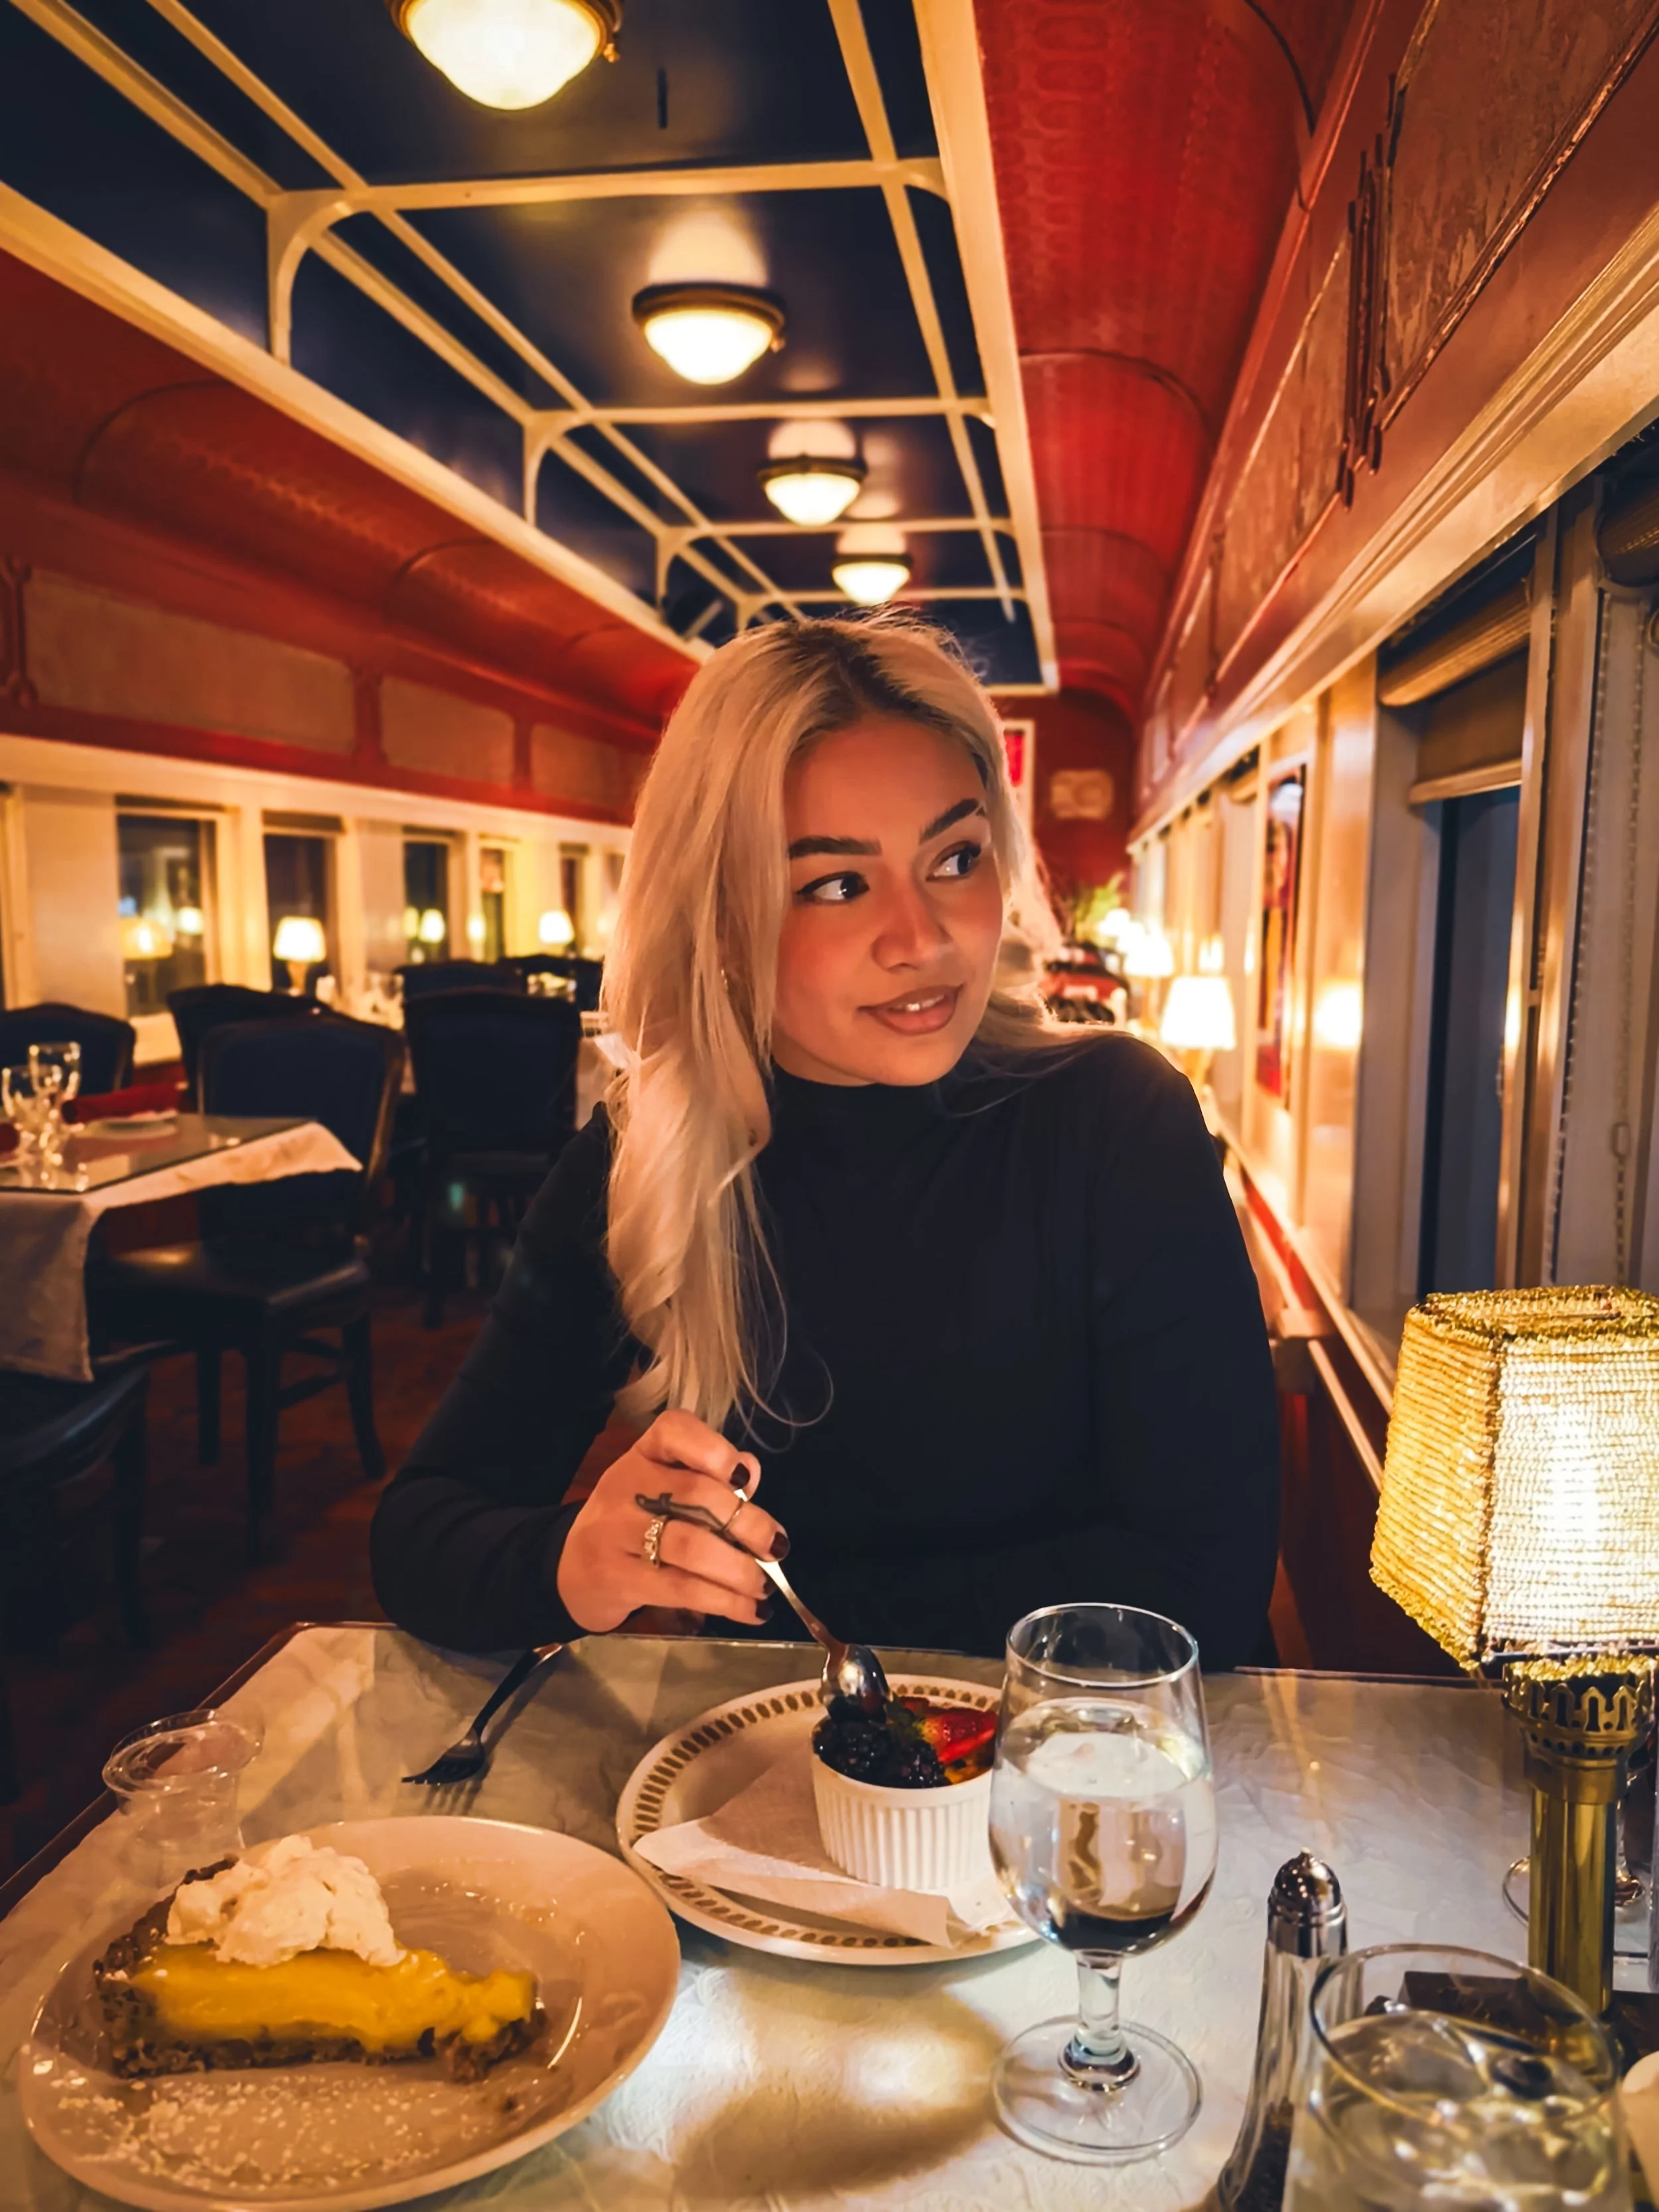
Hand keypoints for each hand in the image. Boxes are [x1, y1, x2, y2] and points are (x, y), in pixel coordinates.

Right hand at [555, 1409, 785, 1633]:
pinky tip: (752, 1610)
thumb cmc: (632, 1524)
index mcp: (643, 1454)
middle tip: (775, 1547)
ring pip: (691, 1546)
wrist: (570, 1571)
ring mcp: (616, 1532)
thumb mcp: (663, 1490)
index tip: (743, 1479)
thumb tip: (751, 1469)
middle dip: (747, 1523)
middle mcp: (626, 1485)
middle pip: (696, 1494)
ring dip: (739, 1569)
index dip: (715, 1450)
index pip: (674, 1431)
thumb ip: (709, 1478)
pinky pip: (681, 1588)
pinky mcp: (617, 1577)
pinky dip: (726, 1601)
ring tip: (762, 1584)